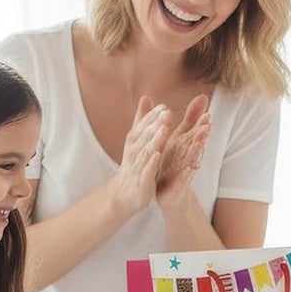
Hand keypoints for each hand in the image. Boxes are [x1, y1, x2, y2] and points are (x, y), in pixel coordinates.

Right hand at [110, 97, 169, 218]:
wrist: (124, 194)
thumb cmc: (134, 164)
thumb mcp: (137, 140)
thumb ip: (143, 120)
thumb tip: (147, 97)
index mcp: (135, 141)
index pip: (143, 126)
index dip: (152, 116)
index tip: (164, 107)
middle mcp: (134, 152)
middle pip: (145, 135)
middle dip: (155, 124)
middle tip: (167, 113)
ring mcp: (137, 166)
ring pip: (145, 151)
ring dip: (154, 140)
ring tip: (164, 129)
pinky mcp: (142, 181)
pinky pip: (146, 171)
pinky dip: (150, 163)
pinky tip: (157, 155)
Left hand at [156, 95, 210, 202]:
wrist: (171, 195)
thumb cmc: (176, 162)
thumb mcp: (183, 138)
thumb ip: (193, 119)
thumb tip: (204, 96)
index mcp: (186, 146)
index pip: (195, 134)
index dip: (201, 126)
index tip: (208, 116)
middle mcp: (187, 159)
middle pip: (196, 147)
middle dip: (201, 137)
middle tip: (206, 127)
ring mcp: (184, 173)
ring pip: (191, 162)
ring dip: (196, 154)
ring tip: (198, 145)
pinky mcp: (178, 187)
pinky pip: (183, 181)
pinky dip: (186, 175)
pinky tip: (190, 169)